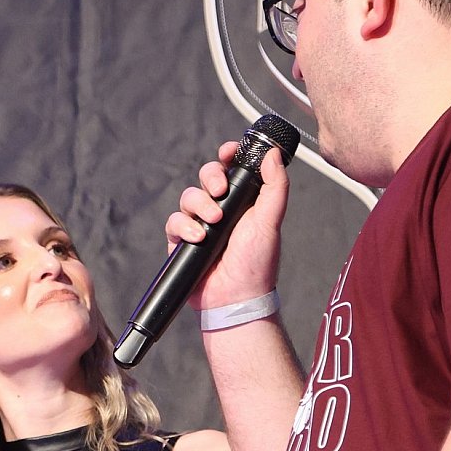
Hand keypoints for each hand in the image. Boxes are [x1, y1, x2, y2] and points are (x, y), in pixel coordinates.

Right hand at [164, 141, 290, 311]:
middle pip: (206, 176)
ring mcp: (200, 224)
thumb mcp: (270, 221)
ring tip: (212, 223)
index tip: (228, 152)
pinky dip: (184, 227)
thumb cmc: (256, 264)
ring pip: (188, 197)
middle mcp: (221, 209)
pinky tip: (198, 238)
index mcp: (243, 201)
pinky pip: (174, 221)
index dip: (228, 155)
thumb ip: (275, 186)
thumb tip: (273, 154)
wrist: (235, 299)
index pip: (232, 168)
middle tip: (220, 192)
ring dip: (199, 205)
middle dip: (211, 178)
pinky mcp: (182, 241)